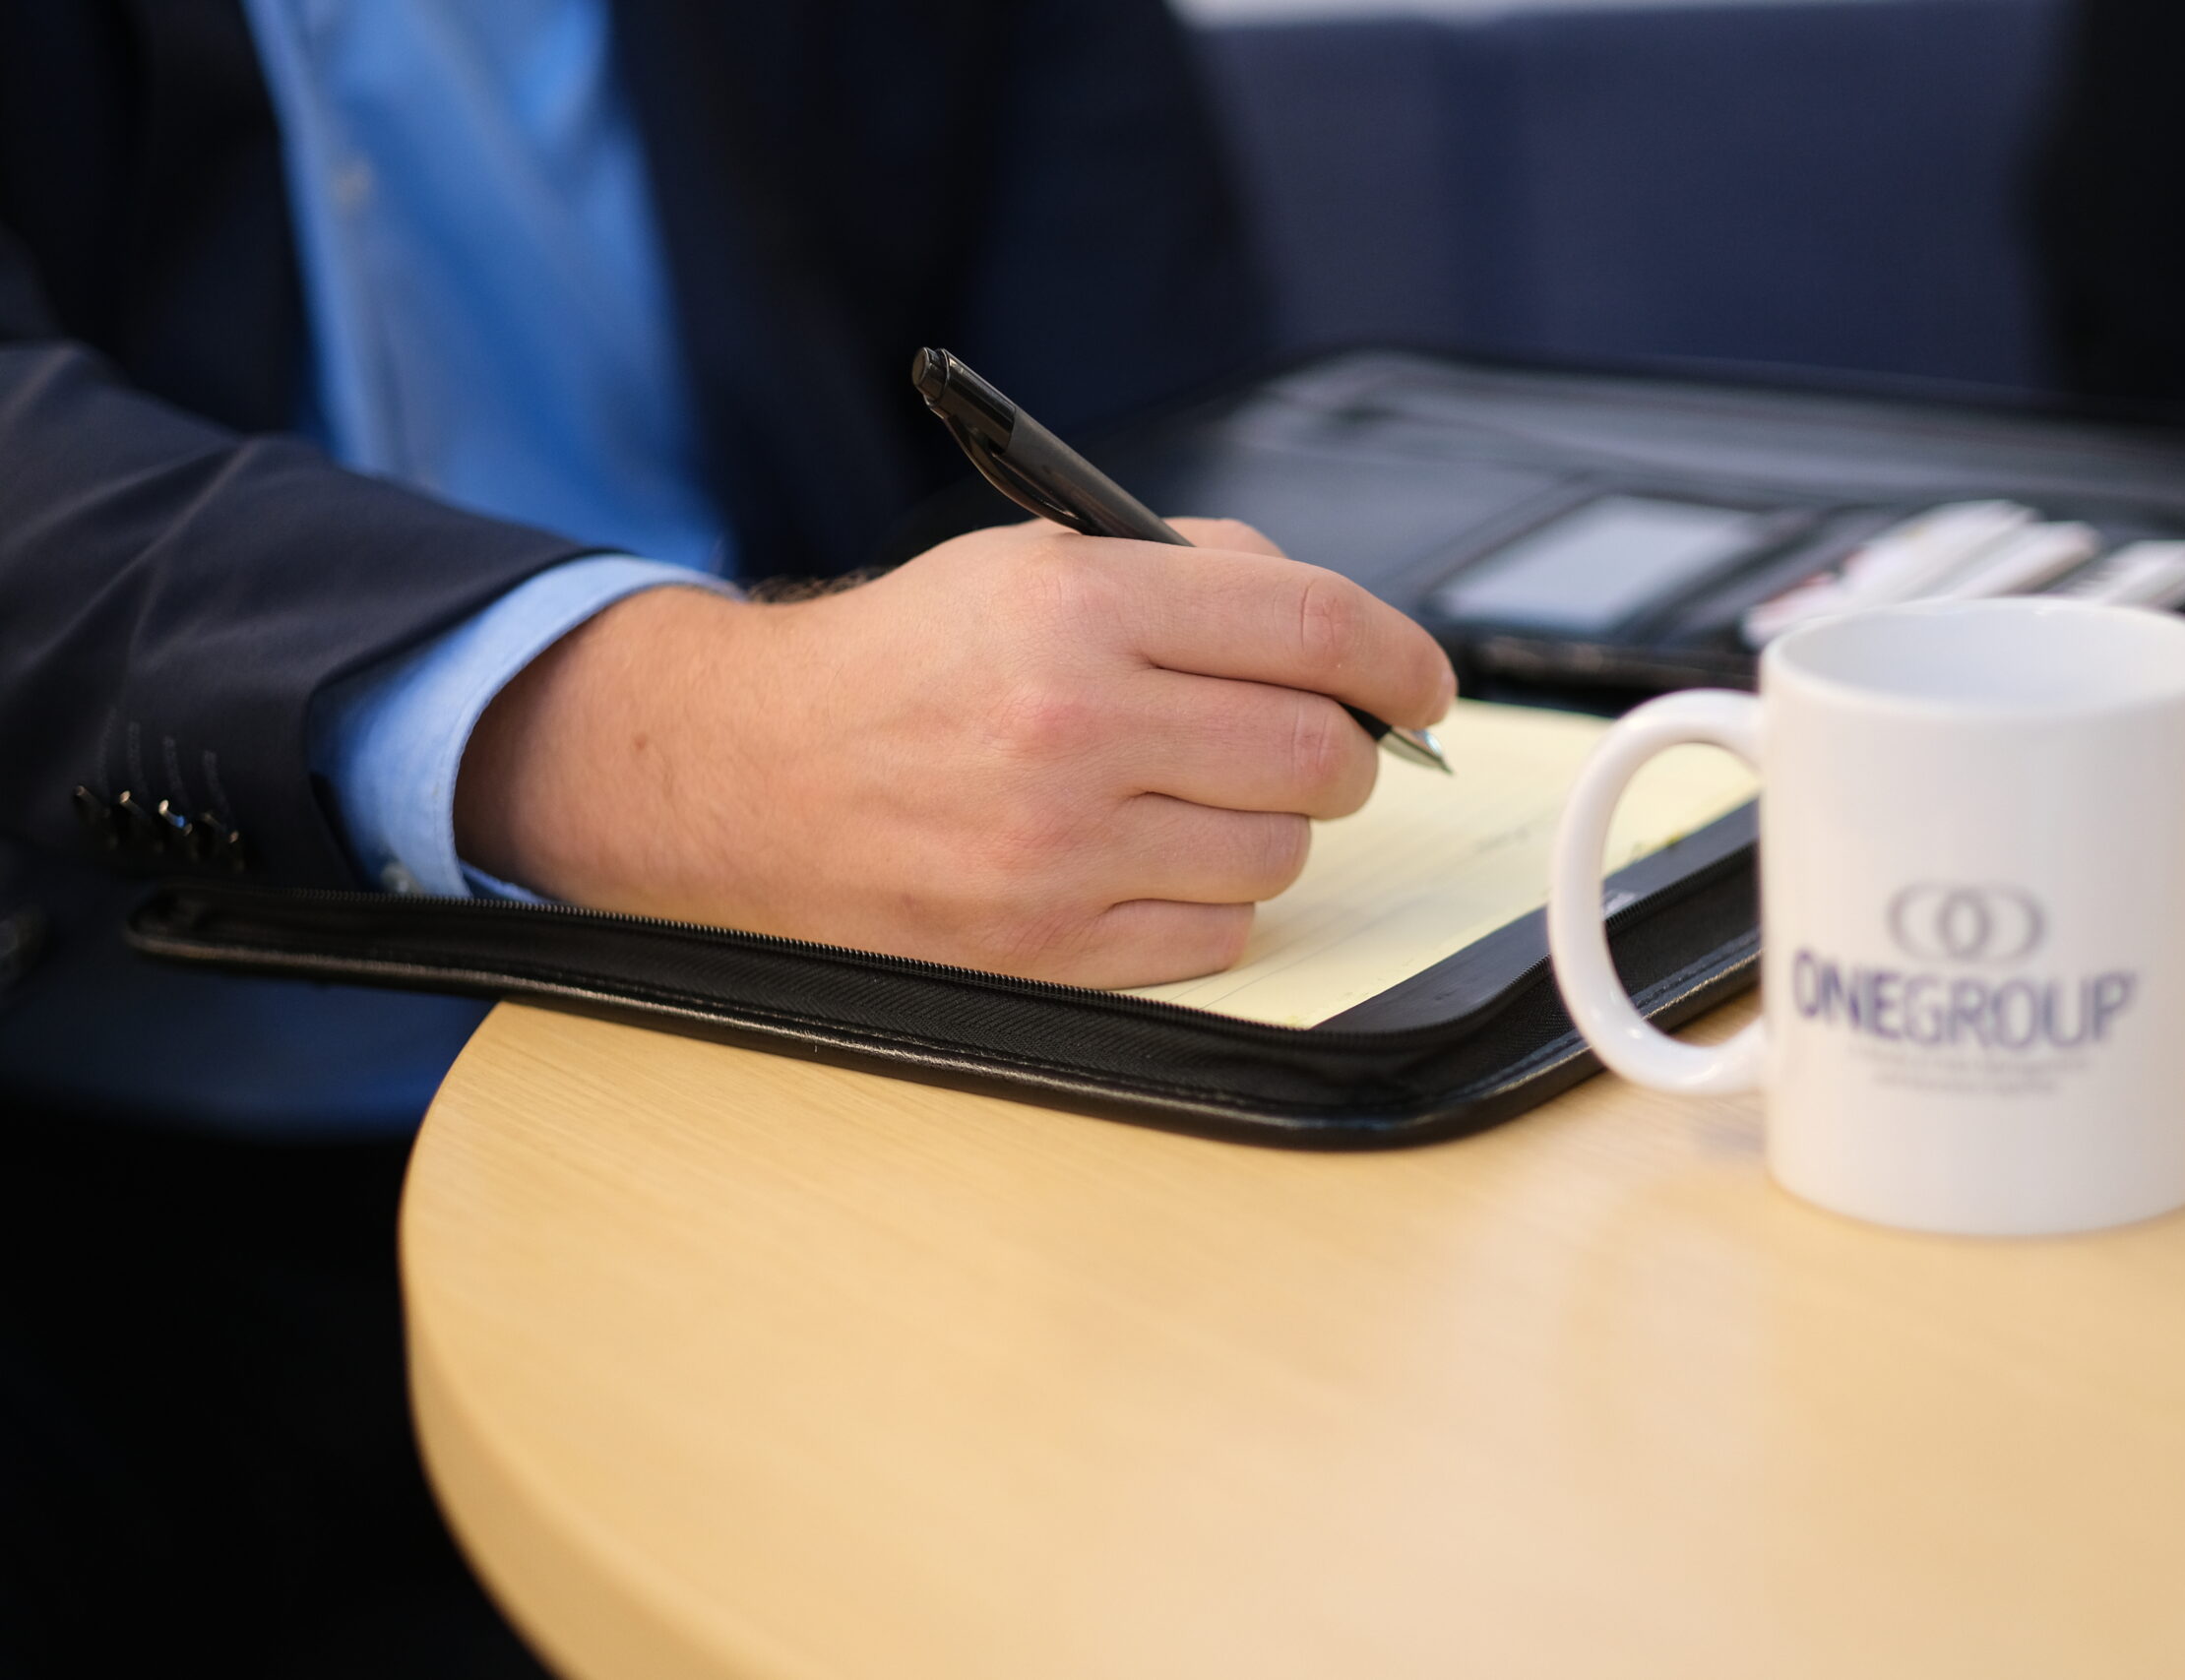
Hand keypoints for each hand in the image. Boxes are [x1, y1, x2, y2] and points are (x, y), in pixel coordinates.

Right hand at [453, 519, 1455, 985]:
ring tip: (1195, 800)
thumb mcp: (1037, 561)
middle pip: (1318, 753)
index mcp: (1080, 602)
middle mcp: (1073, 722)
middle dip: (1341, 750)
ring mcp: (1058, 848)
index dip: (1401, 657)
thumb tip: (1345, 634)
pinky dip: (1209, 905)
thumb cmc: (906, 664)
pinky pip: (1217, 940)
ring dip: (1268, 829)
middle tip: (1310, 744)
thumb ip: (1196, 573)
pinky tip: (1147, 865)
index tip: (1422, 683)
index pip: (1313, 623)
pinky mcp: (1043, 947)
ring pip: (1279, 855)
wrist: (749, 773)